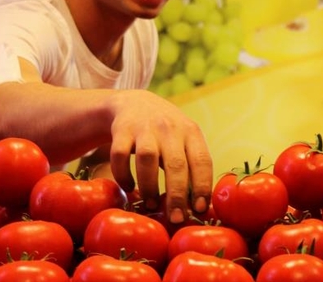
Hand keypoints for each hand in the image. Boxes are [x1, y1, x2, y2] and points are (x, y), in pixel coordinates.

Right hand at [107, 90, 212, 223]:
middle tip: (176, 218)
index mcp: (191, 132)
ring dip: (149, 186)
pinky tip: (128, 187)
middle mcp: (170, 128)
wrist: (134, 103)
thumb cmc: (166, 133)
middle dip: (177, 195)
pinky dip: (123, 174)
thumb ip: (192, 165)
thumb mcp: (185, 140)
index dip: (202, 186)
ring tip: (151, 205)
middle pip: (176, 164)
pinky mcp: (122, 130)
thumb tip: (198, 206)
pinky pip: (120, 155)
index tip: (199, 209)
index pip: (202, 161)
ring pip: (147, 159)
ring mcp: (145, 128)